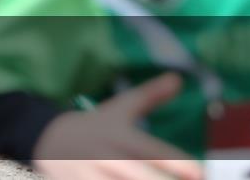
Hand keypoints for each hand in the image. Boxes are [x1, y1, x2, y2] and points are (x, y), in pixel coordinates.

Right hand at [33, 74, 201, 179]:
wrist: (50, 139)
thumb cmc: (96, 126)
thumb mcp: (120, 108)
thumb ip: (150, 96)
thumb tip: (178, 79)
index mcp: (121, 136)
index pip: (154, 152)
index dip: (179, 165)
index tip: (199, 173)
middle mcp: (108, 158)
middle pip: (143, 175)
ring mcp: (93, 175)